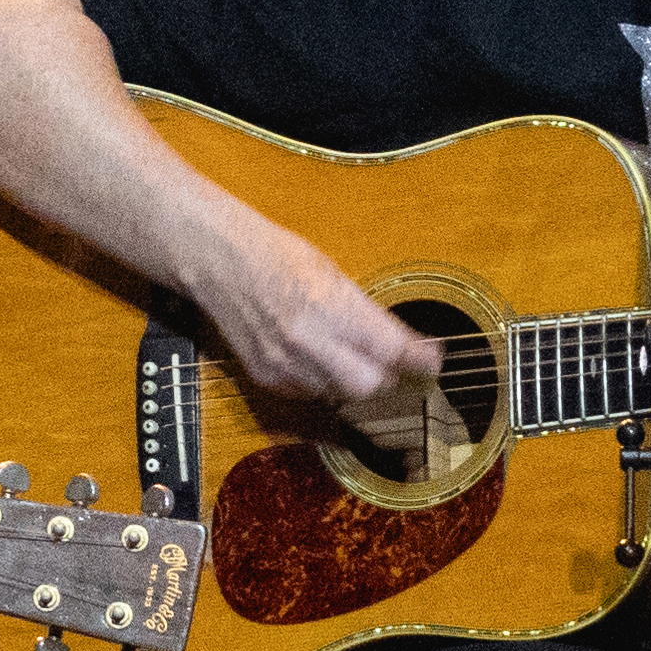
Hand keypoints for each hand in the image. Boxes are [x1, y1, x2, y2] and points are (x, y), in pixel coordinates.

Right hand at [183, 217, 442, 403]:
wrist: (219, 262)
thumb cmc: (278, 255)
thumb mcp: (332, 271)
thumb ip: (365, 312)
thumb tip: (401, 343)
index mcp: (330, 305)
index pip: (392, 349)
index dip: (420, 359)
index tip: (432, 359)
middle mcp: (308, 340)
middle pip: (370, 386)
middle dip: (389, 378)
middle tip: (396, 365)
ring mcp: (285, 363)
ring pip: (341, 395)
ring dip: (356, 381)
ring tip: (357, 359)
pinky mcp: (267, 377)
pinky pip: (310, 393)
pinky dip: (323, 382)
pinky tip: (321, 360)